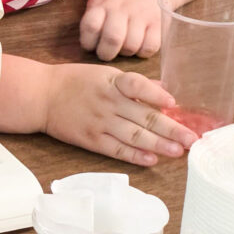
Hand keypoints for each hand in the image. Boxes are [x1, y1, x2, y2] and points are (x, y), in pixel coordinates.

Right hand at [42, 63, 197, 165]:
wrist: (41, 95)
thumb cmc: (74, 81)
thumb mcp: (103, 74)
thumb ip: (133, 83)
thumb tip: (163, 90)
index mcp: (111, 82)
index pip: (137, 85)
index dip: (156, 94)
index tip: (173, 103)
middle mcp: (108, 102)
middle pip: (144, 116)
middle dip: (171, 128)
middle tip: (192, 138)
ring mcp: (100, 122)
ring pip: (135, 136)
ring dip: (159, 144)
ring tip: (178, 151)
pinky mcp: (92, 139)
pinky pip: (117, 149)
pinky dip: (135, 155)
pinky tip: (151, 159)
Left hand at [79, 0, 162, 59]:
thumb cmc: (119, 0)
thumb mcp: (100, 2)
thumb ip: (92, 22)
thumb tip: (89, 49)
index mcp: (101, 3)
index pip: (90, 26)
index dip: (88, 42)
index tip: (91, 46)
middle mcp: (121, 8)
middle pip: (112, 39)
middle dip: (106, 54)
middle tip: (107, 54)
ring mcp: (141, 15)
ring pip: (131, 46)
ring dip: (125, 53)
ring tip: (124, 46)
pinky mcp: (158, 23)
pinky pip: (149, 47)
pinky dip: (142, 52)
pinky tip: (139, 45)